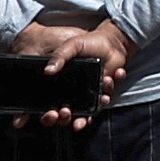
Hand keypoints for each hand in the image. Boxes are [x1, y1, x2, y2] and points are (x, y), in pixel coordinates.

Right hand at [7, 15, 128, 115]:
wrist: (111, 42)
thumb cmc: (88, 43)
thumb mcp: (71, 46)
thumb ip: (59, 56)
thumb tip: (47, 70)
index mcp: (62, 83)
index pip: (50, 105)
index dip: (47, 114)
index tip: (51, 113)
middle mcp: (74, 93)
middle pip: (67, 115)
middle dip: (67, 118)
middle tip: (67, 112)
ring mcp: (88, 94)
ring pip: (85, 114)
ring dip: (89, 113)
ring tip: (100, 99)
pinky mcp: (102, 93)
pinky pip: (103, 102)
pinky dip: (107, 97)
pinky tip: (110, 79)